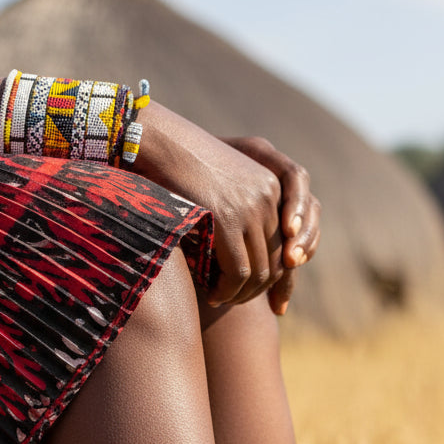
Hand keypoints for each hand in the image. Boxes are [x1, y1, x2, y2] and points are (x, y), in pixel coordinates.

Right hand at [136, 104, 316, 312]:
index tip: (262, 299)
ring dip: (240, 295)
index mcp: (272, 186)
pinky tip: (214, 295)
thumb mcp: (222, 187)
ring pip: (259, 271)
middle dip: (257, 291)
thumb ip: (241, 212)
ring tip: (221, 299)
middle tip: (233, 302)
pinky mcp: (227, 219)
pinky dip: (227, 291)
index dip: (276, 278)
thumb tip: (248, 258)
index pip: (286, 245)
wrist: (157, 141)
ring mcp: (249, 207)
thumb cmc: (181, 167)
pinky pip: (238, 271)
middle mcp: (268, 195)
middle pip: (277, 262)